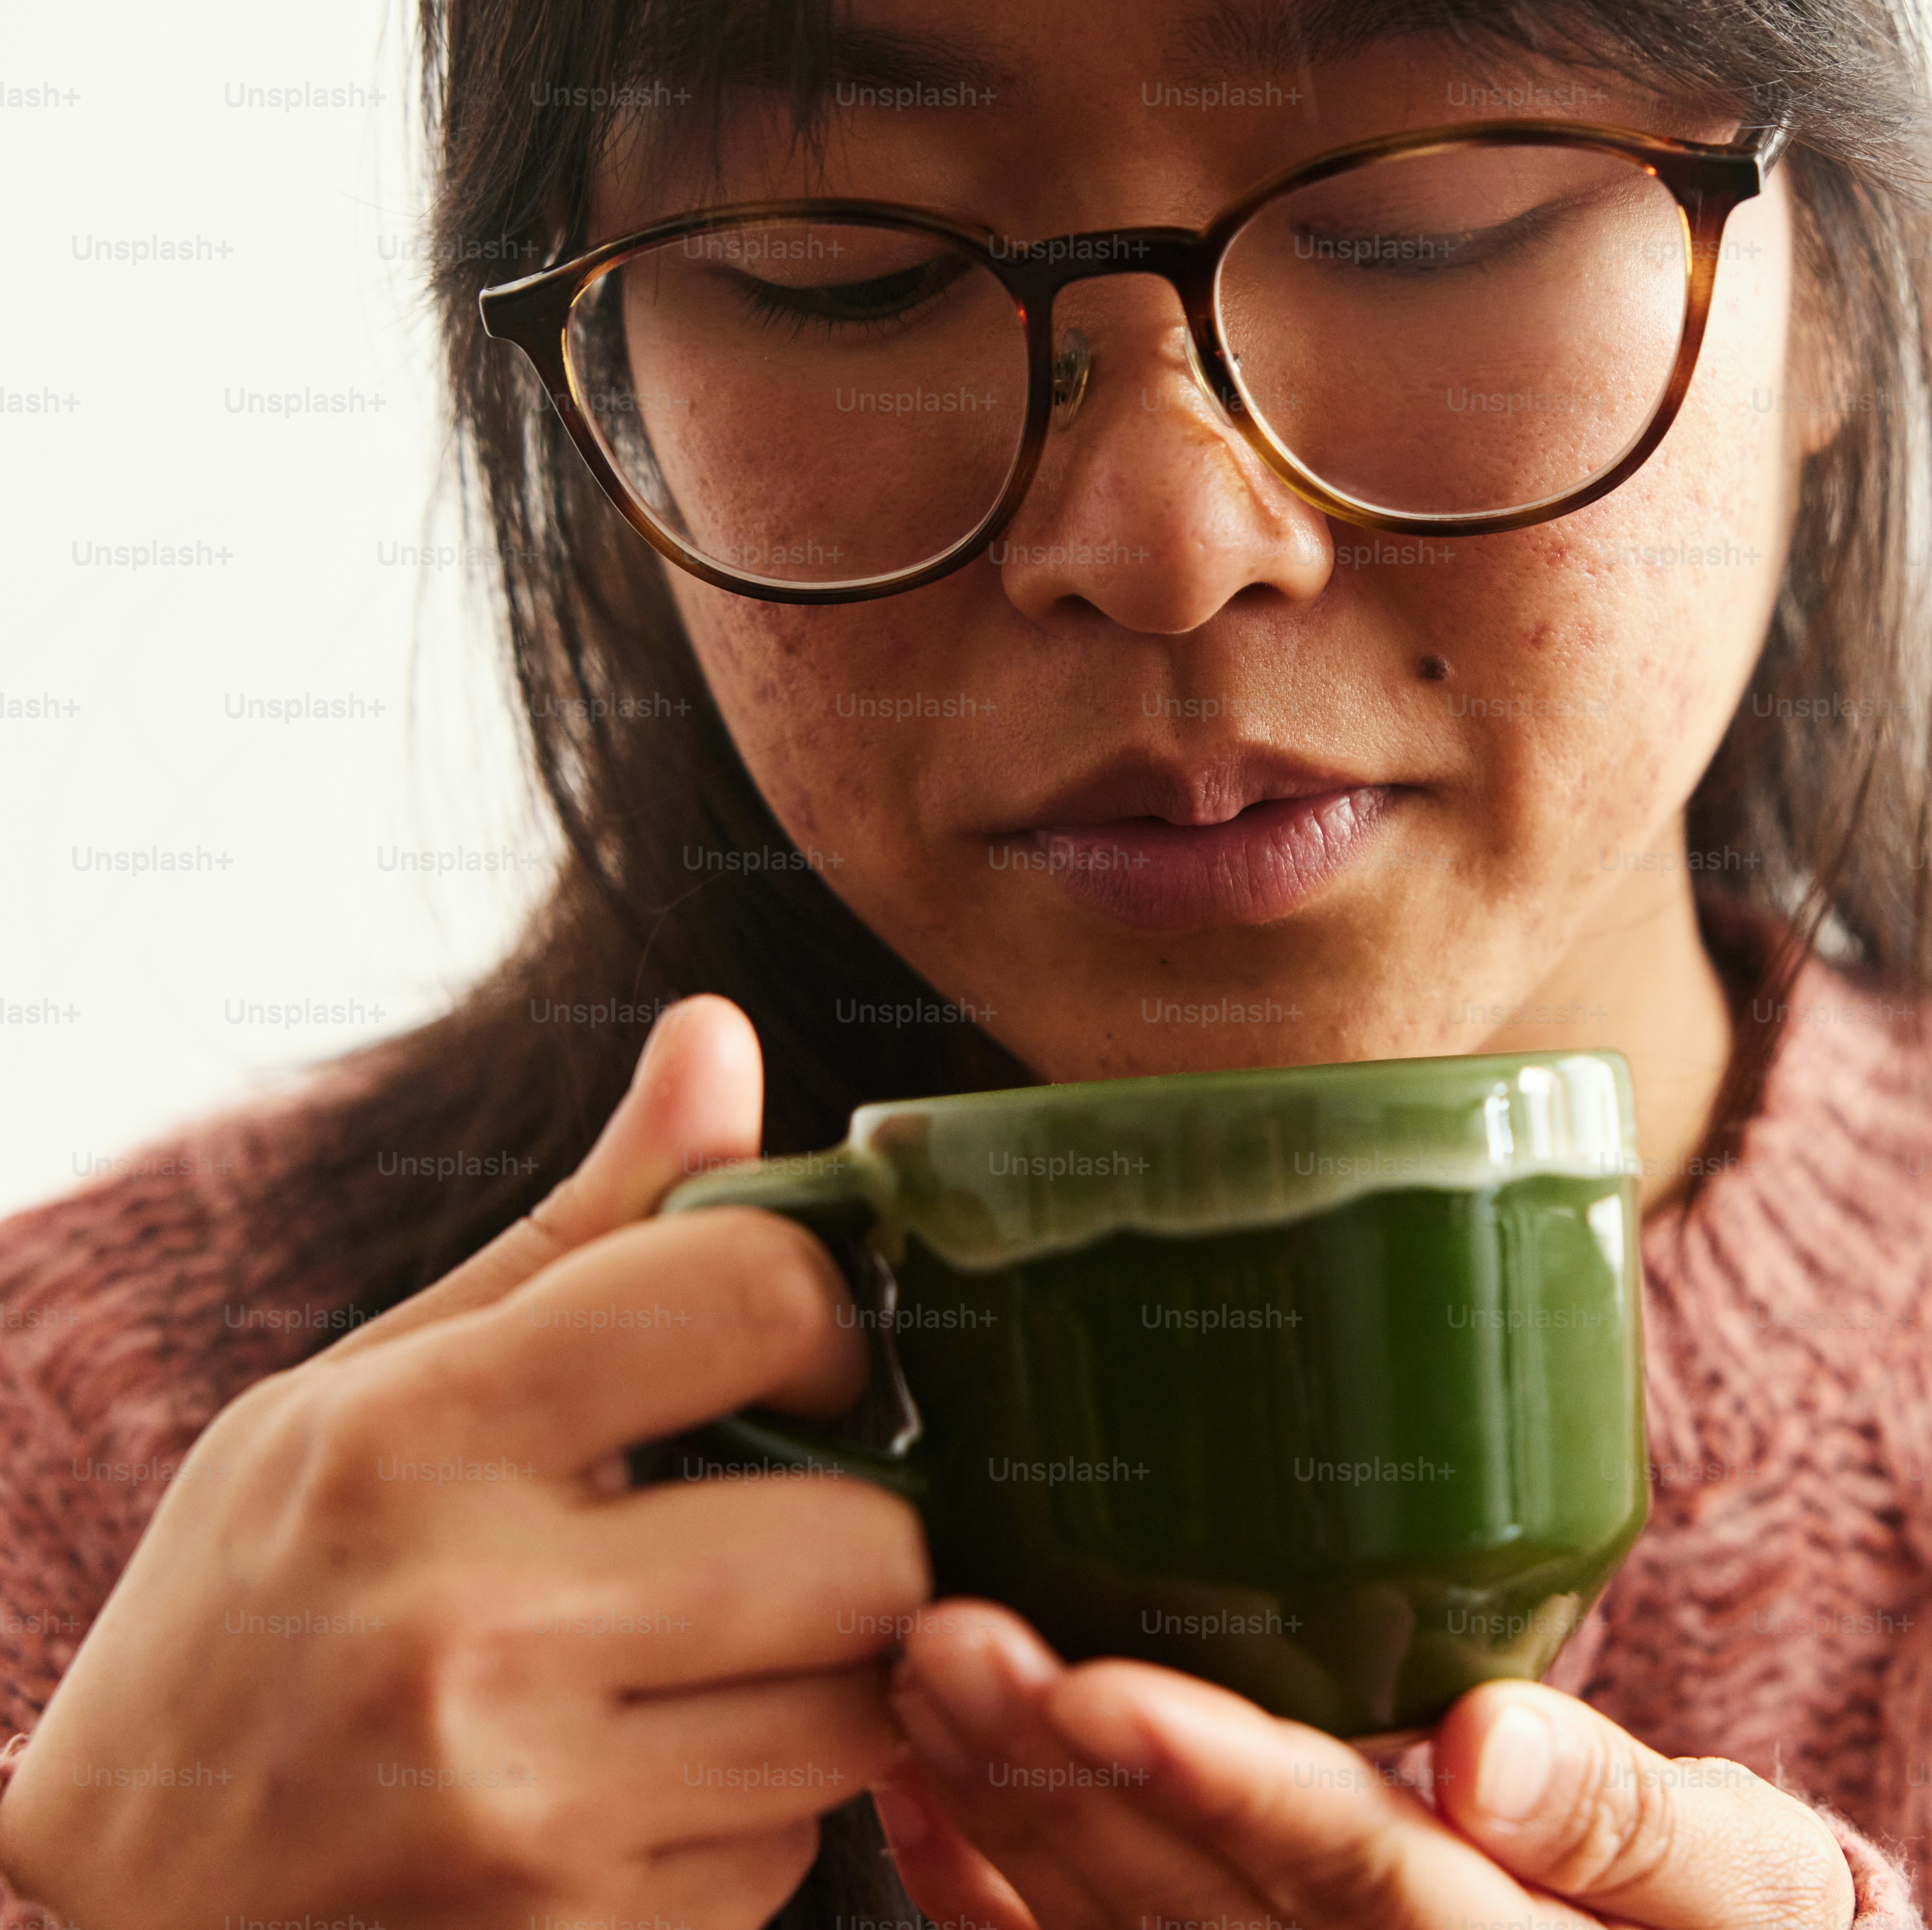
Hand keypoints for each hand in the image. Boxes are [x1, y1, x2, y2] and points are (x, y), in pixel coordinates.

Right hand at [0, 997, 929, 1927]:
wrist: (119, 1916)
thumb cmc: (252, 1622)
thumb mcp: (367, 1396)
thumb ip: (578, 1231)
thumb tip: (720, 1035)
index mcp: (415, 1440)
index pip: (755, 1294)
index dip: (828, 1318)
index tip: (801, 1359)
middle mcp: (473, 1623)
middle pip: (867, 1543)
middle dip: (854, 1539)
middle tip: (772, 1538)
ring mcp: (526, 1810)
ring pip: (859, 1710)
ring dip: (821, 1682)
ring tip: (705, 1664)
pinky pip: (788, 1855)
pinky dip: (749, 1821)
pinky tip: (641, 1787)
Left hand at [874, 1601, 1857, 1929]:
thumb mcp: (1751, 1882)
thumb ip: (1627, 1823)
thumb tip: (1486, 1749)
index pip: (1347, 1876)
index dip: (1221, 1789)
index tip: (1099, 1690)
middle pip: (1199, 1915)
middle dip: (1059, 1781)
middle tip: (947, 1641)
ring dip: (1005, 1821)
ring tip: (922, 1681)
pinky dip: (992, 1905)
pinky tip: (920, 1803)